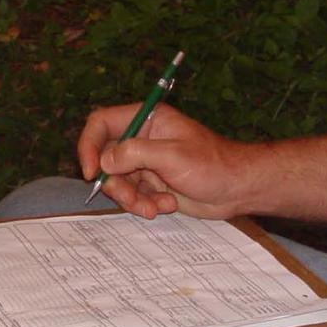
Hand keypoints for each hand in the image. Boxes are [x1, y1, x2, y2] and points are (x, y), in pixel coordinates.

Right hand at [77, 103, 252, 218]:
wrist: (238, 190)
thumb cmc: (213, 165)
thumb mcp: (172, 156)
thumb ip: (134, 153)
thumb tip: (104, 162)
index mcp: (146, 119)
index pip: (101, 123)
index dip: (89, 145)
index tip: (91, 171)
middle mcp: (140, 138)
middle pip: (104, 158)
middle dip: (115, 183)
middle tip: (129, 198)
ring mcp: (144, 162)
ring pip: (116, 181)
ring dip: (131, 199)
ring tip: (154, 207)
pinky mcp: (150, 183)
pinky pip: (131, 195)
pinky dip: (144, 204)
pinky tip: (167, 205)